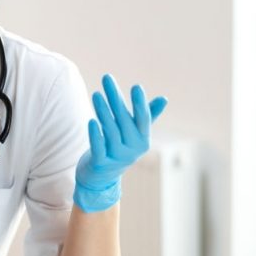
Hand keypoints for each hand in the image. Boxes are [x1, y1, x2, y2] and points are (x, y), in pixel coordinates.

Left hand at [73, 74, 166, 212]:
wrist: (101, 177)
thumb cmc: (118, 148)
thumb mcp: (133, 134)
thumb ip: (146, 116)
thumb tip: (164, 99)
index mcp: (142, 139)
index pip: (143, 119)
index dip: (140, 103)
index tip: (136, 86)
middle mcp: (132, 149)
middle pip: (123, 120)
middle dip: (115, 98)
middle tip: (107, 78)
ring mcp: (117, 157)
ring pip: (110, 131)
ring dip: (103, 111)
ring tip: (96, 94)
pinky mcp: (101, 163)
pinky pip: (98, 147)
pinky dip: (95, 134)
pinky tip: (91, 120)